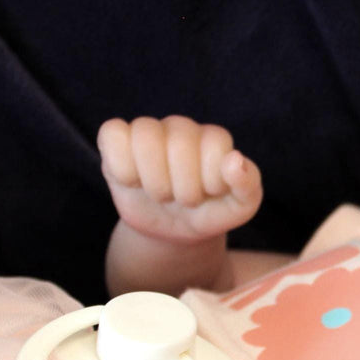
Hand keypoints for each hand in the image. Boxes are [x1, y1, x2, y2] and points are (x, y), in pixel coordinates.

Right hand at [99, 116, 262, 244]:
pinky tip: (132, 182)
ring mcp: (149, 132)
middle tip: (183, 200)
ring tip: (161, 194)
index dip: (210, 180)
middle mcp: (182, 128)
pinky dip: (121, 165)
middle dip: (182, 188)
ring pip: (144, 136)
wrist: (174, 231)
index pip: (213, 146)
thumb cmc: (208, 212)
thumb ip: (248, 186)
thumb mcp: (239, 209)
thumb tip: (234, 161)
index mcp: (214, 138)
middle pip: (178, 143)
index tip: (209, 195)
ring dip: (153, 181)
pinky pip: (112, 134)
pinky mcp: (117, 141)